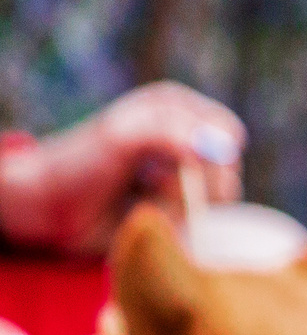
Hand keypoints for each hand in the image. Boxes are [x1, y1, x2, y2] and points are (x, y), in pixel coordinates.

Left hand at [0, 84, 246, 257]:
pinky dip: (171, 225)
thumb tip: (223, 148)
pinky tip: (143, 215)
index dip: (208, 153)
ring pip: (215, 204)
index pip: (226, 132)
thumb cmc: (80, 163)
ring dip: (176, 207)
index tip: (174, 163)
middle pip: (227, 172)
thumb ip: (169, 132)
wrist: (52, 208)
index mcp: (177, 108)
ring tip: (141, 199)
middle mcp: (187, 141)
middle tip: (151, 182)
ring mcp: (187, 178)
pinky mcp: (182, 211)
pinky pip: (201, 226)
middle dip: (191, 185)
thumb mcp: (120, 136)